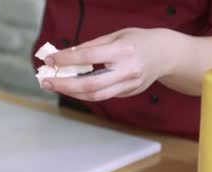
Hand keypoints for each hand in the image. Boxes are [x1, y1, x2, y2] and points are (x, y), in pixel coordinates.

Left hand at [42, 28, 175, 100]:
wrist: (165, 54)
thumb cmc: (137, 41)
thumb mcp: (115, 36)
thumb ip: (90, 47)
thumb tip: (65, 56)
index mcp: (123, 50)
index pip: (88, 57)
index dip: (66, 60)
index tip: (50, 60)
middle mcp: (127, 70)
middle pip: (90, 84)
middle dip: (64, 84)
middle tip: (46, 81)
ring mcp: (129, 85)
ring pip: (95, 95)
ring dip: (71, 92)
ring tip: (55, 85)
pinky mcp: (128, 93)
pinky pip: (102, 95)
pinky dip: (84, 92)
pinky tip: (72, 87)